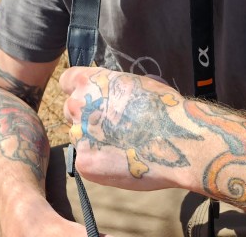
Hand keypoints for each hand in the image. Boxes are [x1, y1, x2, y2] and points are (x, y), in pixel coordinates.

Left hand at [60, 66, 201, 191]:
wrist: (178, 140)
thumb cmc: (165, 108)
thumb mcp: (138, 83)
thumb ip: (117, 87)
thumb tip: (120, 91)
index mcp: (91, 82)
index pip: (67, 81)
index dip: (78, 91)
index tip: (90, 99)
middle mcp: (79, 105)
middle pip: (70, 110)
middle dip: (86, 118)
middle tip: (109, 128)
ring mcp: (79, 135)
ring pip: (78, 138)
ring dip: (92, 142)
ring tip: (121, 147)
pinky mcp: (84, 162)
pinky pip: (86, 162)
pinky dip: (100, 165)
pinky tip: (122, 163)